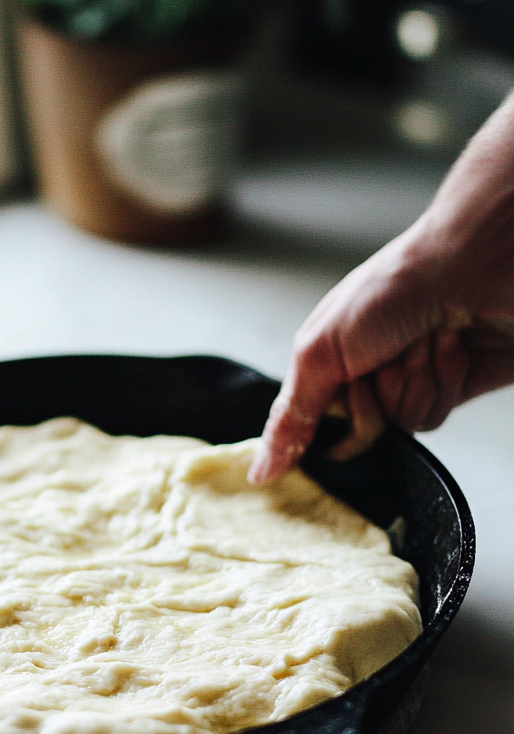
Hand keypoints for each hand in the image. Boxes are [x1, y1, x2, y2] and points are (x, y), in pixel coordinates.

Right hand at [249, 91, 513, 483]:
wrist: (472, 265)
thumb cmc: (395, 286)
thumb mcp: (322, 350)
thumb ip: (292, 415)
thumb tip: (262, 468)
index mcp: (328, 359)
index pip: (311, 425)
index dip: (324, 425)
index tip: (335, 401)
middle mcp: (366, 373)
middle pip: (360, 431)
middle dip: (376, 397)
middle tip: (384, 356)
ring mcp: (408, 382)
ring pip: (402, 426)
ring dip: (415, 382)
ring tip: (422, 340)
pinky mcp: (448, 390)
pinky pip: (434, 417)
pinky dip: (444, 380)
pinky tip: (449, 346)